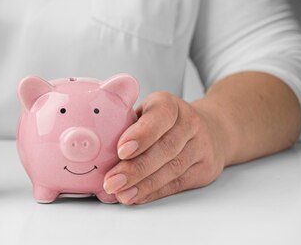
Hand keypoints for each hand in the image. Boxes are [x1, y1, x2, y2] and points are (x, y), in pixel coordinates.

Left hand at [102, 92, 226, 204]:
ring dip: (143, 184)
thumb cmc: (162, 122)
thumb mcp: (145, 112)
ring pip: (173, 169)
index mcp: (170, 104)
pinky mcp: (205, 169)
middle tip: (112, 181)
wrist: (210, 129)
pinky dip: (154, 192)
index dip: (141, 134)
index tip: (120, 150)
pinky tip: (137, 196)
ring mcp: (201, 146)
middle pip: (165, 148)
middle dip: (136, 168)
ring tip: (121, 193)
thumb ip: (124, 123)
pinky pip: (178, 183)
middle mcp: (190, 123)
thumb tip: (90, 146)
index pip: (160, 117)